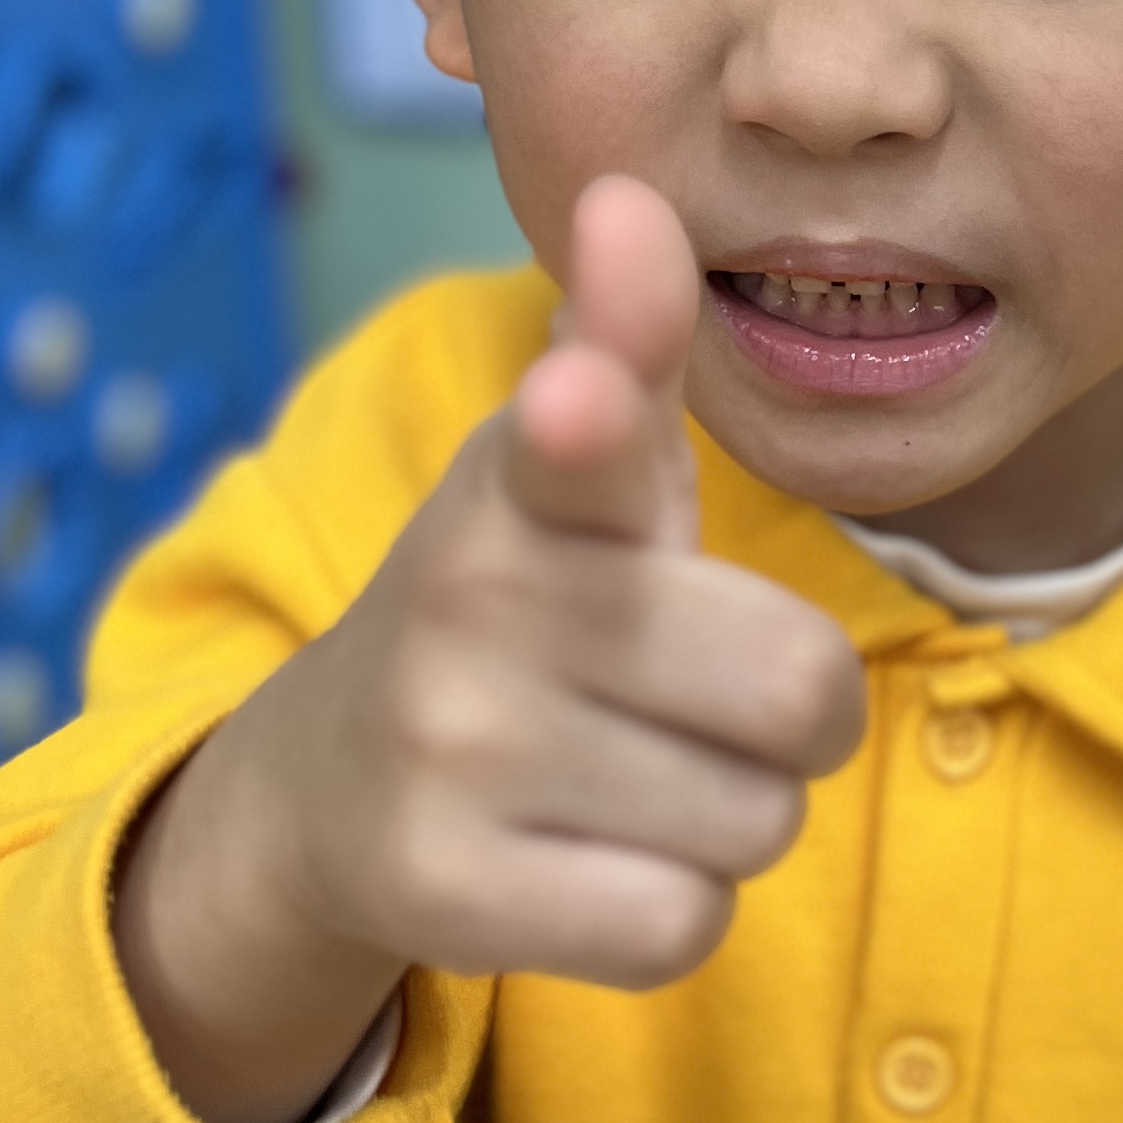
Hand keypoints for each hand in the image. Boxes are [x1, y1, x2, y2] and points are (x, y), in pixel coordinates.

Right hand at [117, 176, 867, 1122]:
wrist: (323, 793)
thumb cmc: (527, 610)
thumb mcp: (577, 474)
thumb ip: (629, 342)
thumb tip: (629, 195)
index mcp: (530, 478)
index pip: (578, 433)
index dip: (588, 412)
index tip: (573, 398)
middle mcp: (475, 600)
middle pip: (798, 689)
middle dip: (790, 716)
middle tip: (701, 699)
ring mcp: (449, 750)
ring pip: (755, 820)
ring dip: (729, 816)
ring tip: (630, 777)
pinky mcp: (442, 893)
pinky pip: (684, 927)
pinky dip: (672, 910)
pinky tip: (592, 862)